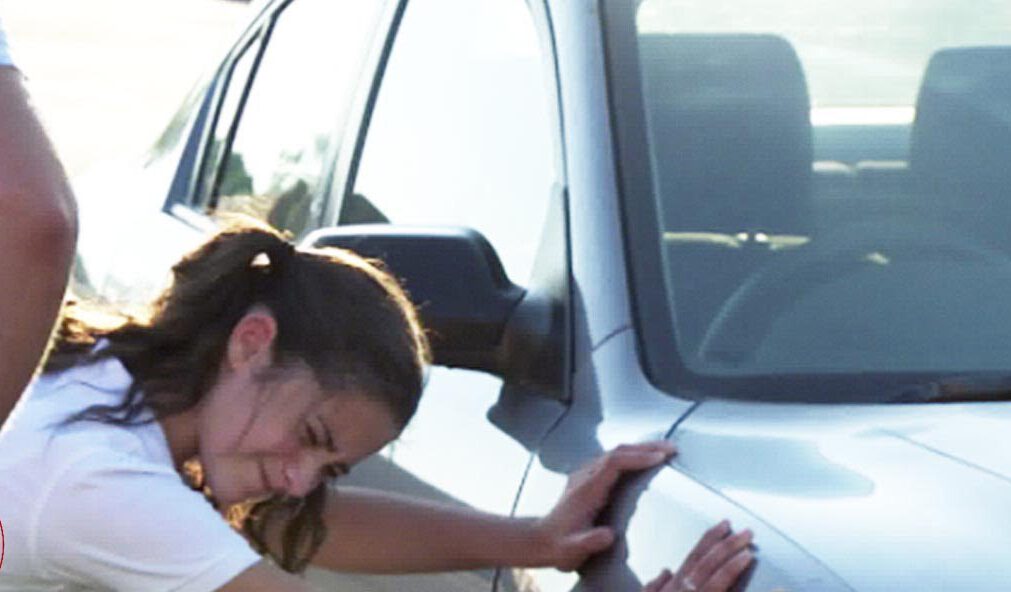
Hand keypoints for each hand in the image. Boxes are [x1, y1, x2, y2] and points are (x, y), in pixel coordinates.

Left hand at [533, 441, 676, 570]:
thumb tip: (608, 535)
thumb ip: (589, 541)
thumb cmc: (560, 544)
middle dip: (646, 447)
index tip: (660, 457)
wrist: (542, 540)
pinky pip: (612, 459)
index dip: (638, 457)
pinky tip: (643, 458)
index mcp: (586, 490)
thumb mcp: (572, 549)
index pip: (614, 463)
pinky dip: (632, 455)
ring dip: (640, 448)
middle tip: (672, 448)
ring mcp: (585, 475)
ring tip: (664, 450)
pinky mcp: (588, 479)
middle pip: (617, 452)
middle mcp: (585, 477)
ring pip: (615, 452)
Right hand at [643, 521, 754, 591]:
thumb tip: (665, 571)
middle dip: (727, 543)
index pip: (695, 556)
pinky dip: (738, 576)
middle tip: (746, 531)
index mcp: (674, 586)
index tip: (725, 525)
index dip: (710, 538)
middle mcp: (684, 589)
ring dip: (732, 558)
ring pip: (717, 574)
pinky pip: (725, 589)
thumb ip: (654, 587)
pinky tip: (753, 569)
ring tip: (748, 547)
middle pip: (707, 561)